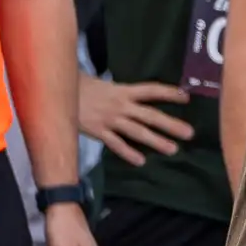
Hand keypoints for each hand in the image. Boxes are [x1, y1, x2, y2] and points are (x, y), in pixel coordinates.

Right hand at [78, 75, 193, 165]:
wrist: (55, 92)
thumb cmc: (80, 86)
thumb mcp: (103, 84)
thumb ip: (120, 92)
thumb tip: (136, 96)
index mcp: (122, 90)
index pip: (150, 90)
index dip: (168, 93)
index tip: (186, 97)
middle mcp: (120, 105)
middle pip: (150, 115)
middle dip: (170, 124)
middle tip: (190, 133)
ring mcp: (109, 119)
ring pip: (137, 131)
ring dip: (156, 140)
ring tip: (173, 149)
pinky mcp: (97, 131)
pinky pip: (115, 144)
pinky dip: (128, 152)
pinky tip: (141, 161)